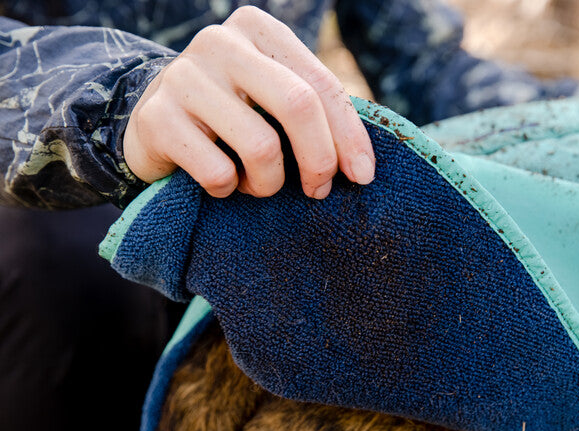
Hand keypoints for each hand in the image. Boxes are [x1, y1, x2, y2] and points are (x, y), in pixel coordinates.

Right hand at [123, 6, 373, 198]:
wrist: (154, 123)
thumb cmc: (233, 115)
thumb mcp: (273, 97)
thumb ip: (315, 110)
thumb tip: (364, 166)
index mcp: (258, 29)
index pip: (321, 85)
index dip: (350, 136)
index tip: (363, 176)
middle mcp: (219, 42)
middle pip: (298, 106)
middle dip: (320, 159)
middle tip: (318, 191)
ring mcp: (183, 76)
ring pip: (261, 147)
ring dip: (269, 183)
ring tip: (259, 184)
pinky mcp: (156, 118)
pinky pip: (218, 172)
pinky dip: (230, 190)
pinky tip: (222, 182)